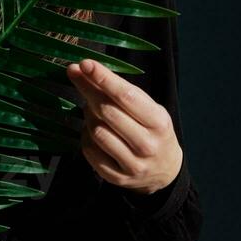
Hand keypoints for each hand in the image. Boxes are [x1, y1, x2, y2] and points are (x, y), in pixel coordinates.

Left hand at [66, 58, 183, 194]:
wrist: (165, 171)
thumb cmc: (152, 130)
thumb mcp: (148, 109)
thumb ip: (121, 91)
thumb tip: (84, 69)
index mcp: (158, 122)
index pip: (126, 97)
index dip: (103, 78)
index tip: (85, 64)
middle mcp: (147, 145)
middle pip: (107, 112)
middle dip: (87, 89)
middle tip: (76, 74)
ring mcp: (132, 164)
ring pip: (96, 131)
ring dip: (88, 115)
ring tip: (92, 109)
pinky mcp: (116, 177)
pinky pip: (90, 150)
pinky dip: (86, 135)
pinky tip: (92, 130)